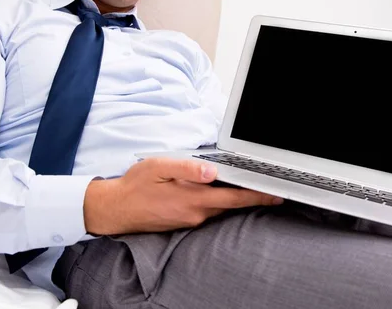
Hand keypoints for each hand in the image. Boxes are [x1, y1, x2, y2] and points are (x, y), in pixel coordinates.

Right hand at [83, 158, 283, 235]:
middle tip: (270, 191)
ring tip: (247, 188)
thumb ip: (186, 168)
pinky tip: (218, 194)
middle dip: (251, 198)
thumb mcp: (158, 168)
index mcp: (192, 199)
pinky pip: (207, 212)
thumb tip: (211, 171)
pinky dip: (218, 204)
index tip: (275, 195)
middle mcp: (194, 214)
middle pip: (230, 206)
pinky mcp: (183, 222)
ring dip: (234, 201)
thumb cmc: (135, 185)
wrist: (116, 209)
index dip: (256, 197)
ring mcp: (189, 221)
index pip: (233, 199)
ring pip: (219, 209)